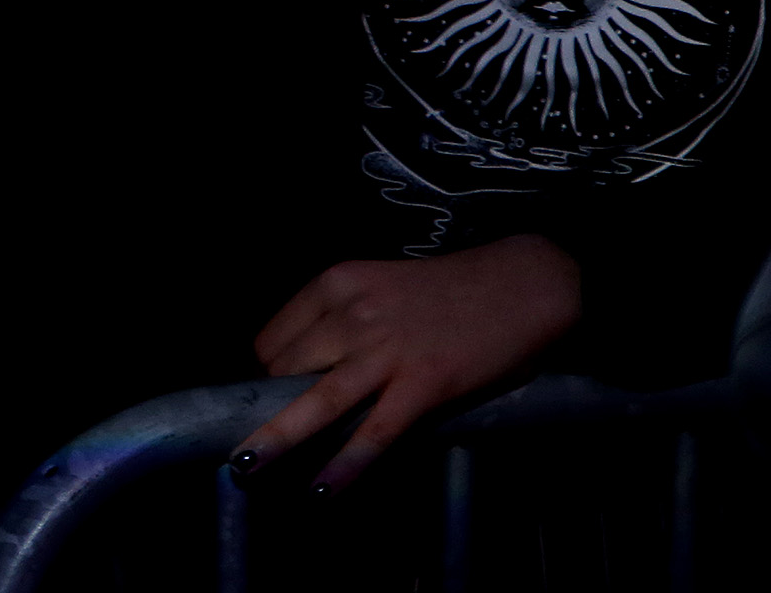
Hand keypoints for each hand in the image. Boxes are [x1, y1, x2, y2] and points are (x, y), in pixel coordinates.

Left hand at [233, 234, 581, 490]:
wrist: (526, 281)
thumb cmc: (454, 288)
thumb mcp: (381, 285)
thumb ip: (345, 319)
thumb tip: (312, 367)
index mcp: (336, 282)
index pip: (275, 337)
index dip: (268, 373)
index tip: (271, 398)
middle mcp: (352, 313)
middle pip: (286, 370)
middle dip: (270, 406)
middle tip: (262, 439)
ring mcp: (387, 351)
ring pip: (317, 402)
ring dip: (276, 439)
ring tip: (245, 467)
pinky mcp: (424, 384)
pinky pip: (374, 432)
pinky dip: (346, 464)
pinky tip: (323, 488)